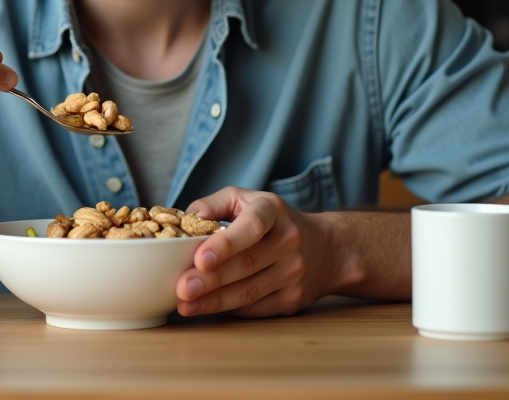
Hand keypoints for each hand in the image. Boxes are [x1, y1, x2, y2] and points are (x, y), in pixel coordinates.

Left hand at [175, 186, 331, 317]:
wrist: (325, 249)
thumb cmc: (272, 222)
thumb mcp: (246, 200)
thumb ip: (214, 204)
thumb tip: (188, 220)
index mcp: (273, 210)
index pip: (251, 227)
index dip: (226, 244)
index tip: (200, 258)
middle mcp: (289, 240)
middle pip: (247, 264)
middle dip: (211, 279)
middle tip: (183, 288)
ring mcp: (294, 272)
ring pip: (250, 291)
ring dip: (215, 301)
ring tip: (186, 304)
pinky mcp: (294, 299)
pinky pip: (256, 307)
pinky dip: (229, 309)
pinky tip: (207, 308)